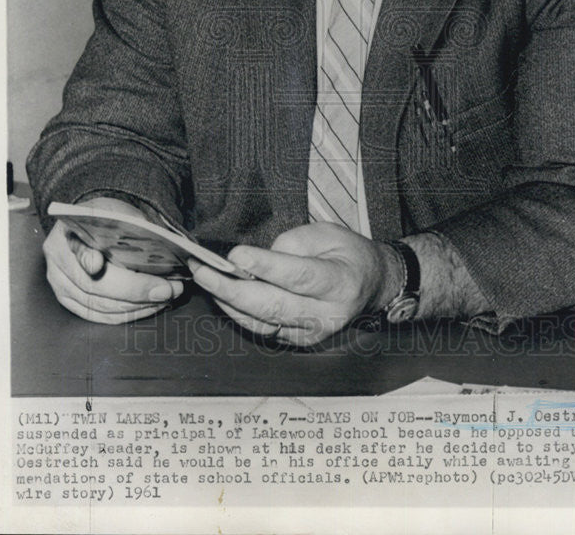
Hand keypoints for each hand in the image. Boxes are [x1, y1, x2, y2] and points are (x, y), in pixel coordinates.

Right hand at [43, 196, 183, 322]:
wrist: (92, 224)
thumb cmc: (108, 218)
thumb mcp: (119, 211)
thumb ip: (134, 226)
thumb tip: (165, 246)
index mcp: (69, 232)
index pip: (77, 248)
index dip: (87, 258)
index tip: (98, 264)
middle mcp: (60, 262)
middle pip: (93, 285)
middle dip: (135, 290)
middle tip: (167, 289)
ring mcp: (62, 285)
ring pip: (99, 306)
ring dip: (136, 306)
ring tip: (166, 297)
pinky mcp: (70, 302)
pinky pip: (99, 316)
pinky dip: (127, 315)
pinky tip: (149, 306)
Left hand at [188, 223, 401, 346]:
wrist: (371, 285)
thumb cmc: (348, 254)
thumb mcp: (328, 233)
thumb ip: (294, 244)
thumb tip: (257, 261)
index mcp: (340, 282)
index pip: (298, 276)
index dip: (265, 266)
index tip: (235, 255)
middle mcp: (327, 314)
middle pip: (273, 305)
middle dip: (232, 288)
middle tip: (204, 270)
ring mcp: (312, 333)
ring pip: (262, 321)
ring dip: (227, 302)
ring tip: (204, 278)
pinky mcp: (298, 341)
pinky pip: (262, 329)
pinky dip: (238, 312)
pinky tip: (222, 295)